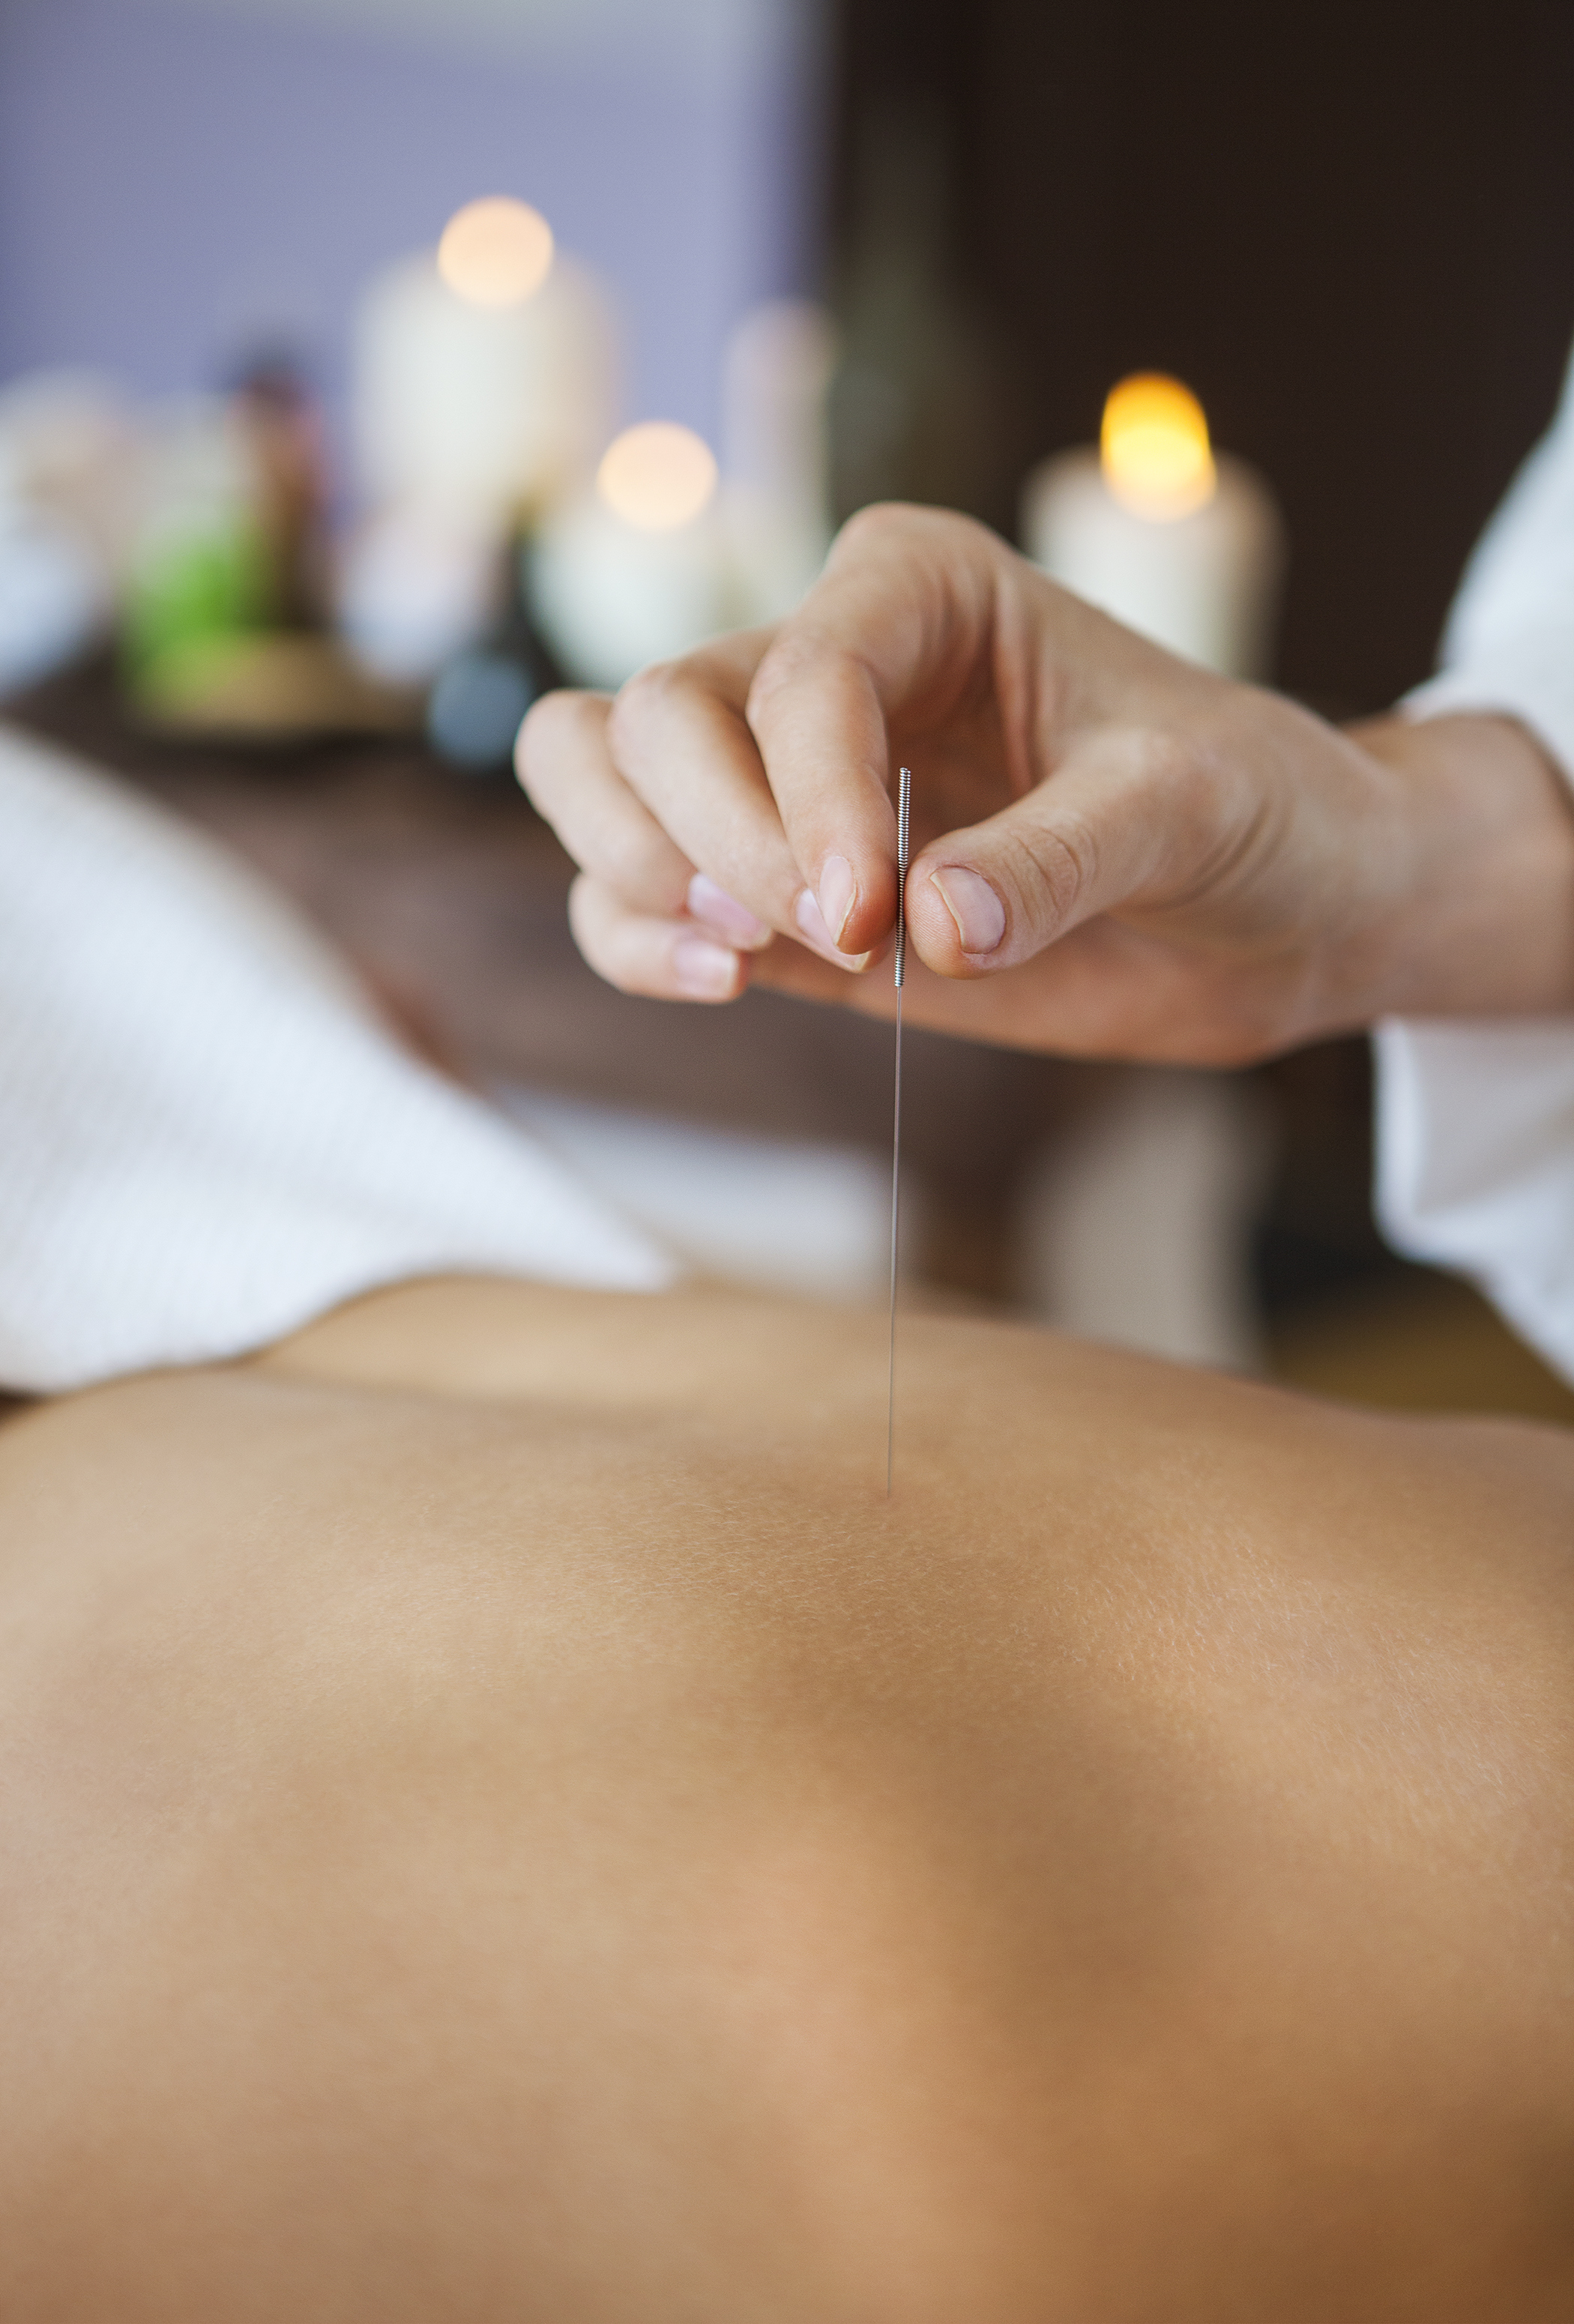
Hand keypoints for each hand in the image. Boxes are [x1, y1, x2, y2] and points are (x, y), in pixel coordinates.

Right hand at [518, 504, 1573, 1062]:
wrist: (1278, 906)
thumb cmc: (1250, 811)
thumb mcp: (1188, 811)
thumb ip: (1061, 858)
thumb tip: (930, 923)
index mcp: (922, 590)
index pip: (799, 675)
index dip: (805, 799)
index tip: (869, 917)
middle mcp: (829, 664)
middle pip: (652, 715)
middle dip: (706, 839)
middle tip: (828, 937)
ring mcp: (786, 781)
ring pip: (598, 776)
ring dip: (634, 872)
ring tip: (743, 962)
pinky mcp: (778, 890)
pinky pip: (633, 894)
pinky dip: (634, 939)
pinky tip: (725, 984)